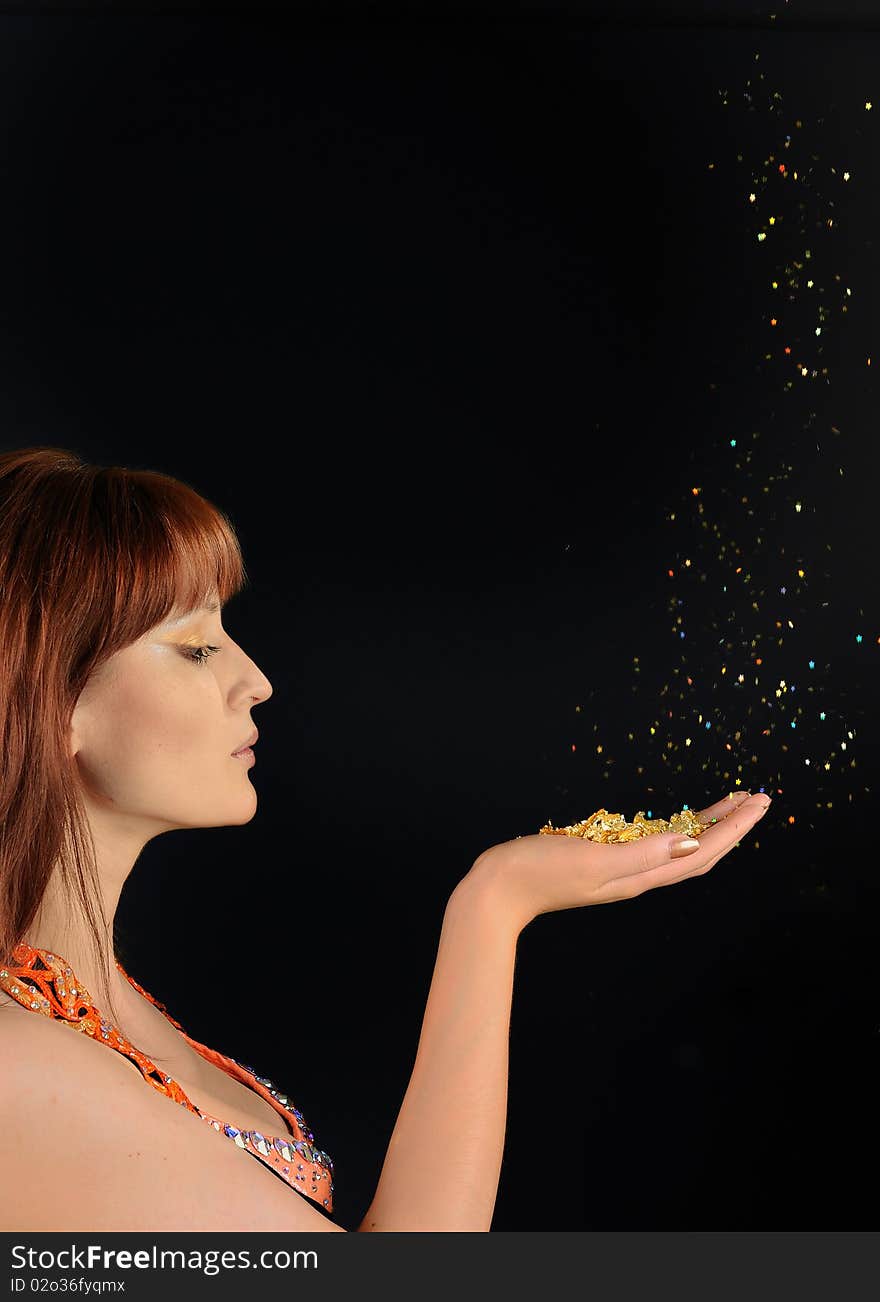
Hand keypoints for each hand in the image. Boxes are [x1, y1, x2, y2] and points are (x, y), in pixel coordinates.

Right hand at [463, 790, 772, 933]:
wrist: (499, 889)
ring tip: (731, 803)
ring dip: (709, 824)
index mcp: (642, 876)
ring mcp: (621, 869)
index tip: (759, 802)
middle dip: (732, 825)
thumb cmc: (541, 871)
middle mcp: (638, 875)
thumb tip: (691, 841)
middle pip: (700, 850)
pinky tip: (676, 817)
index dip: (735, 827)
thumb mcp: (595, 859)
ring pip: (680, 846)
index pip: (702, 851)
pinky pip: (653, 843)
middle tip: (757, 797)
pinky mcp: (603, 859)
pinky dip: (675, 827)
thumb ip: (643, 852)